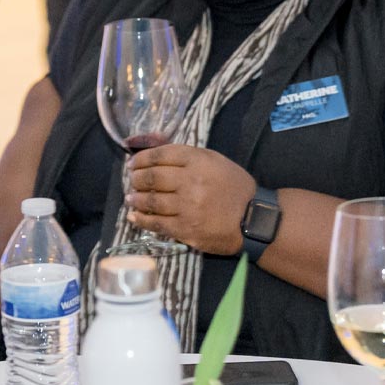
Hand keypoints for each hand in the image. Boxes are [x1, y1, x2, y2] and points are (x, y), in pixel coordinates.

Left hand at [126, 144, 255, 254]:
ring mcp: (186, 207)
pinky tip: (134, 217)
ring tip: (131, 198)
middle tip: (132, 181)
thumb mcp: (216, 161)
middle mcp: (190, 181)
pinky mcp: (185, 229)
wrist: (253, 219)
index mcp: (198, 161)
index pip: (160, 155)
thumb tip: (159, 156)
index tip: (133, 163)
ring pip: (151, 201)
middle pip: (152, 177)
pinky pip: (156, 223)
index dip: (141, 159)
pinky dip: (141, 219)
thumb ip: (189, 157)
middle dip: (136, 179)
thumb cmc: (235, 187)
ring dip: (136, 199)